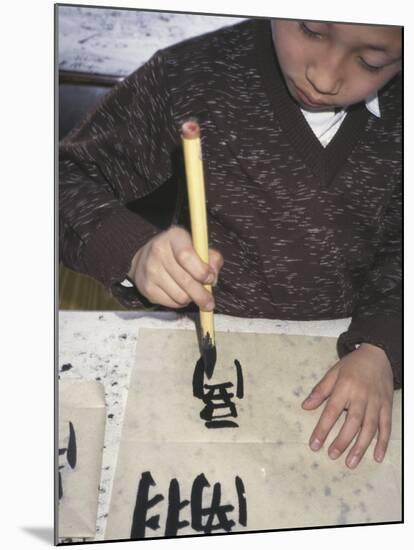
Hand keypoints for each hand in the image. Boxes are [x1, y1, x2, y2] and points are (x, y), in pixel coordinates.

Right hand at [128, 226, 223, 309]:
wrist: (147, 258)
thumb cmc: (179, 252)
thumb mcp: (198, 247)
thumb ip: (212, 258)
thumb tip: (213, 274)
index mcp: (174, 237)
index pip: (186, 256)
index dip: (202, 271)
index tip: (210, 278)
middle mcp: (158, 251)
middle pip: (185, 281)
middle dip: (202, 294)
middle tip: (209, 301)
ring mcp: (150, 271)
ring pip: (180, 296)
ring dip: (191, 298)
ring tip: (192, 292)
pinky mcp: (147, 288)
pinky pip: (172, 303)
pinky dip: (180, 303)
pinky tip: (180, 293)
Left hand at [302, 343, 393, 467]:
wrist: (378, 355)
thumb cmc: (352, 365)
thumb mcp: (333, 372)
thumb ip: (320, 391)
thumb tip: (305, 406)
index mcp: (344, 388)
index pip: (331, 411)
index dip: (322, 429)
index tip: (314, 445)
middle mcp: (361, 397)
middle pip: (352, 422)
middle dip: (342, 441)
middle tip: (332, 456)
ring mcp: (376, 403)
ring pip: (369, 428)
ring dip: (360, 447)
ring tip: (351, 462)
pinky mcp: (387, 407)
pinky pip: (386, 427)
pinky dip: (383, 443)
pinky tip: (377, 456)